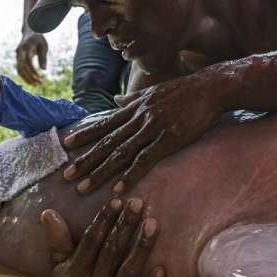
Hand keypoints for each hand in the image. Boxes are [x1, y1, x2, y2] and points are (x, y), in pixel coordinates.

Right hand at [16, 32, 48, 85]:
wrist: (29, 32)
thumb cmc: (38, 39)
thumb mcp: (43, 46)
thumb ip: (43, 57)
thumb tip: (44, 69)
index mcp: (26, 47)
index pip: (28, 61)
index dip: (32, 70)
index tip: (39, 77)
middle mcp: (19, 52)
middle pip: (21, 67)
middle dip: (29, 77)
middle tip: (38, 84)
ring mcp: (17, 56)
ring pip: (19, 70)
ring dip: (26, 78)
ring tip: (36, 85)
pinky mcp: (18, 59)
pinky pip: (19, 69)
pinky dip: (25, 76)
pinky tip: (32, 81)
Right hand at [41, 197, 164, 276]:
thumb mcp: (60, 266)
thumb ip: (58, 240)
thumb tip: (47, 212)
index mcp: (74, 276)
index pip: (91, 242)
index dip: (103, 221)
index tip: (116, 200)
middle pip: (112, 253)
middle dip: (125, 226)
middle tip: (138, 202)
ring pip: (128, 273)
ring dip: (141, 248)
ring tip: (153, 223)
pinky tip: (162, 268)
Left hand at [61, 74, 223, 194]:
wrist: (210, 88)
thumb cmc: (185, 90)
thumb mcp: (154, 91)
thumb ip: (132, 99)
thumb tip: (114, 101)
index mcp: (135, 108)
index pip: (105, 123)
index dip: (85, 135)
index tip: (66, 145)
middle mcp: (139, 118)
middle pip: (107, 142)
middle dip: (85, 160)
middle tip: (66, 176)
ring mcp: (153, 128)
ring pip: (120, 153)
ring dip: (99, 172)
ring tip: (82, 188)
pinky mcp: (169, 139)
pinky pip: (145, 160)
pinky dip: (130, 175)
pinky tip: (118, 188)